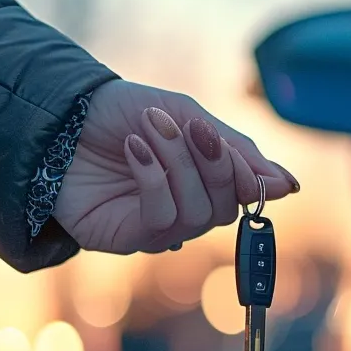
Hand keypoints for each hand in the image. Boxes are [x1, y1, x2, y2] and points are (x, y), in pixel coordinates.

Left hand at [53, 80, 299, 253]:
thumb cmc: (123, 112)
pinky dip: (154, 178)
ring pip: (196, 214)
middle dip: (214, 166)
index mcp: (206, 181)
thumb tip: (288, 186)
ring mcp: (158, 227)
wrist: (61, 114)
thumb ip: (234, 149)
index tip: (233, 147)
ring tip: (152, 128)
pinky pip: (161, 218)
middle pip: (225, 208)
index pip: (246, 193)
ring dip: (178, 164)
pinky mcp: (127, 237)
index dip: (250, 177)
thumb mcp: (185, 115)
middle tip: (194, 128)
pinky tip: (135, 149)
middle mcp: (187, 209)